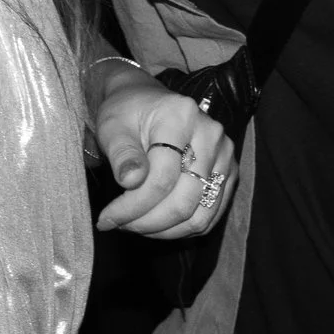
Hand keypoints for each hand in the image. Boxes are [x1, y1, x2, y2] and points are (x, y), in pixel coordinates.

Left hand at [88, 61, 237, 238]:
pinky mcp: (228, 172)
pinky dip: (182, 228)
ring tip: (136, 225)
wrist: (146, 102)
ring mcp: (224, 154)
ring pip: (200, 215)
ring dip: (165, 231)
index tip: (106, 218)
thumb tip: (132, 181)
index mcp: (181, 116)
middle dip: (148, 222)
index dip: (132, 206)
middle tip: (120, 225)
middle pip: (185, 200)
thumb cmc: (127, 114)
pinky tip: (157, 223)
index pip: (161, 178)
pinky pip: (209, 215)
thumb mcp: (112, 126)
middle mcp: (210, 134)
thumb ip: (122, 153)